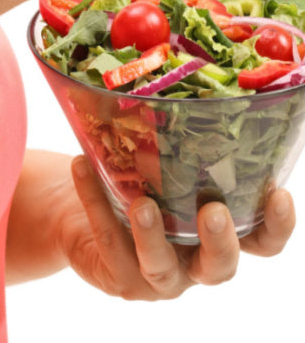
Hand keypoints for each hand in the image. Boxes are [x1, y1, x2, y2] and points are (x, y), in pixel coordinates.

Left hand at [58, 154, 295, 297]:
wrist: (75, 216)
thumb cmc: (129, 183)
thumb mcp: (157, 163)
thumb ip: (174, 142)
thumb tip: (176, 76)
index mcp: (214, 233)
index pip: (260, 240)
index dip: (276, 225)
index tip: (279, 194)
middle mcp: (193, 261)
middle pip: (220, 265)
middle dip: (220, 240)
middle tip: (213, 210)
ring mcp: (157, 276)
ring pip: (161, 267)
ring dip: (153, 236)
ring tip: (143, 206)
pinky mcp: (119, 277)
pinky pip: (108, 241)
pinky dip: (94, 202)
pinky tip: (82, 166)